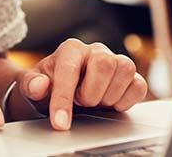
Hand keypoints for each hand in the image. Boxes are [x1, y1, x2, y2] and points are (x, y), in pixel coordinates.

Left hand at [16, 39, 146, 130]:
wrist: (65, 90)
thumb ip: (31, 84)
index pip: (69, 69)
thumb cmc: (49, 86)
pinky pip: (139, 85)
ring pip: (125, 70)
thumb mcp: (33, 86)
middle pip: (104, 64)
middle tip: (81, 102)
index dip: (63, 98)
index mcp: (71, 49)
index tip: (60, 122)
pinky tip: (111, 103)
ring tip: (94, 101)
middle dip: (91, 93)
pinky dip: (126, 100)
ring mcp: (115, 61)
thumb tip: (40, 85)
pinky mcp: (130, 76)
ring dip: (108, 96)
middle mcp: (95, 51)